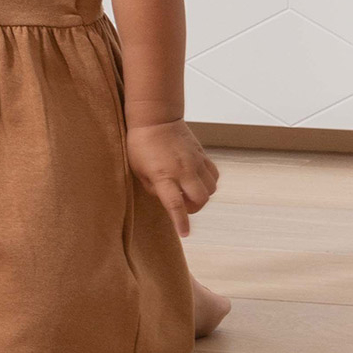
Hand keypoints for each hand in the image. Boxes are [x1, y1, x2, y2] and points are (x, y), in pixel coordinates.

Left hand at [126, 118, 218, 236]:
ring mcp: (195, 162)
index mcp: (163, 175)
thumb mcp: (138, 170)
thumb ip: (153, 188)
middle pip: (200, 199)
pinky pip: (214, 176)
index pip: (175, 204)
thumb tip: (166, 200)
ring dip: (202, 196)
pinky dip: (208, 183)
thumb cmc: (140, 145)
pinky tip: (197, 180)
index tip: (185, 234)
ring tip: (188, 191)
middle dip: (194, 209)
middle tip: (183, 205)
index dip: (180, 221)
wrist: (155, 119)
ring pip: (211, 189)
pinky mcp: (202, 155)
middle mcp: (183, 170)